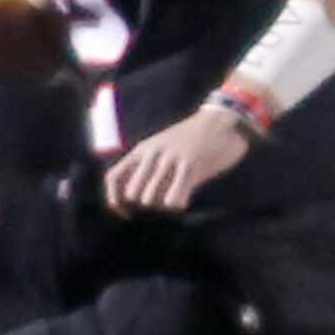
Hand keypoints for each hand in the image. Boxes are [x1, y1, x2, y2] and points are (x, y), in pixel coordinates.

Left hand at [103, 105, 250, 216]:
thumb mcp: (161, 147)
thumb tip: (133, 196)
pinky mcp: (190, 166)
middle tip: (162, 199)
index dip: (114, 200)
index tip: (126, 213)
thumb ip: (147, 167)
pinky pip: (173, 199)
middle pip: (132, 193)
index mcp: (142, 149)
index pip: (113, 178)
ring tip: (176, 195)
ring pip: (150, 198)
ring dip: (162, 204)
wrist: (221, 121)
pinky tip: (185, 199)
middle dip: (144, 204)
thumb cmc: (191, 139)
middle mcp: (152, 153)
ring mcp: (170, 159)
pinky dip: (177, 204)